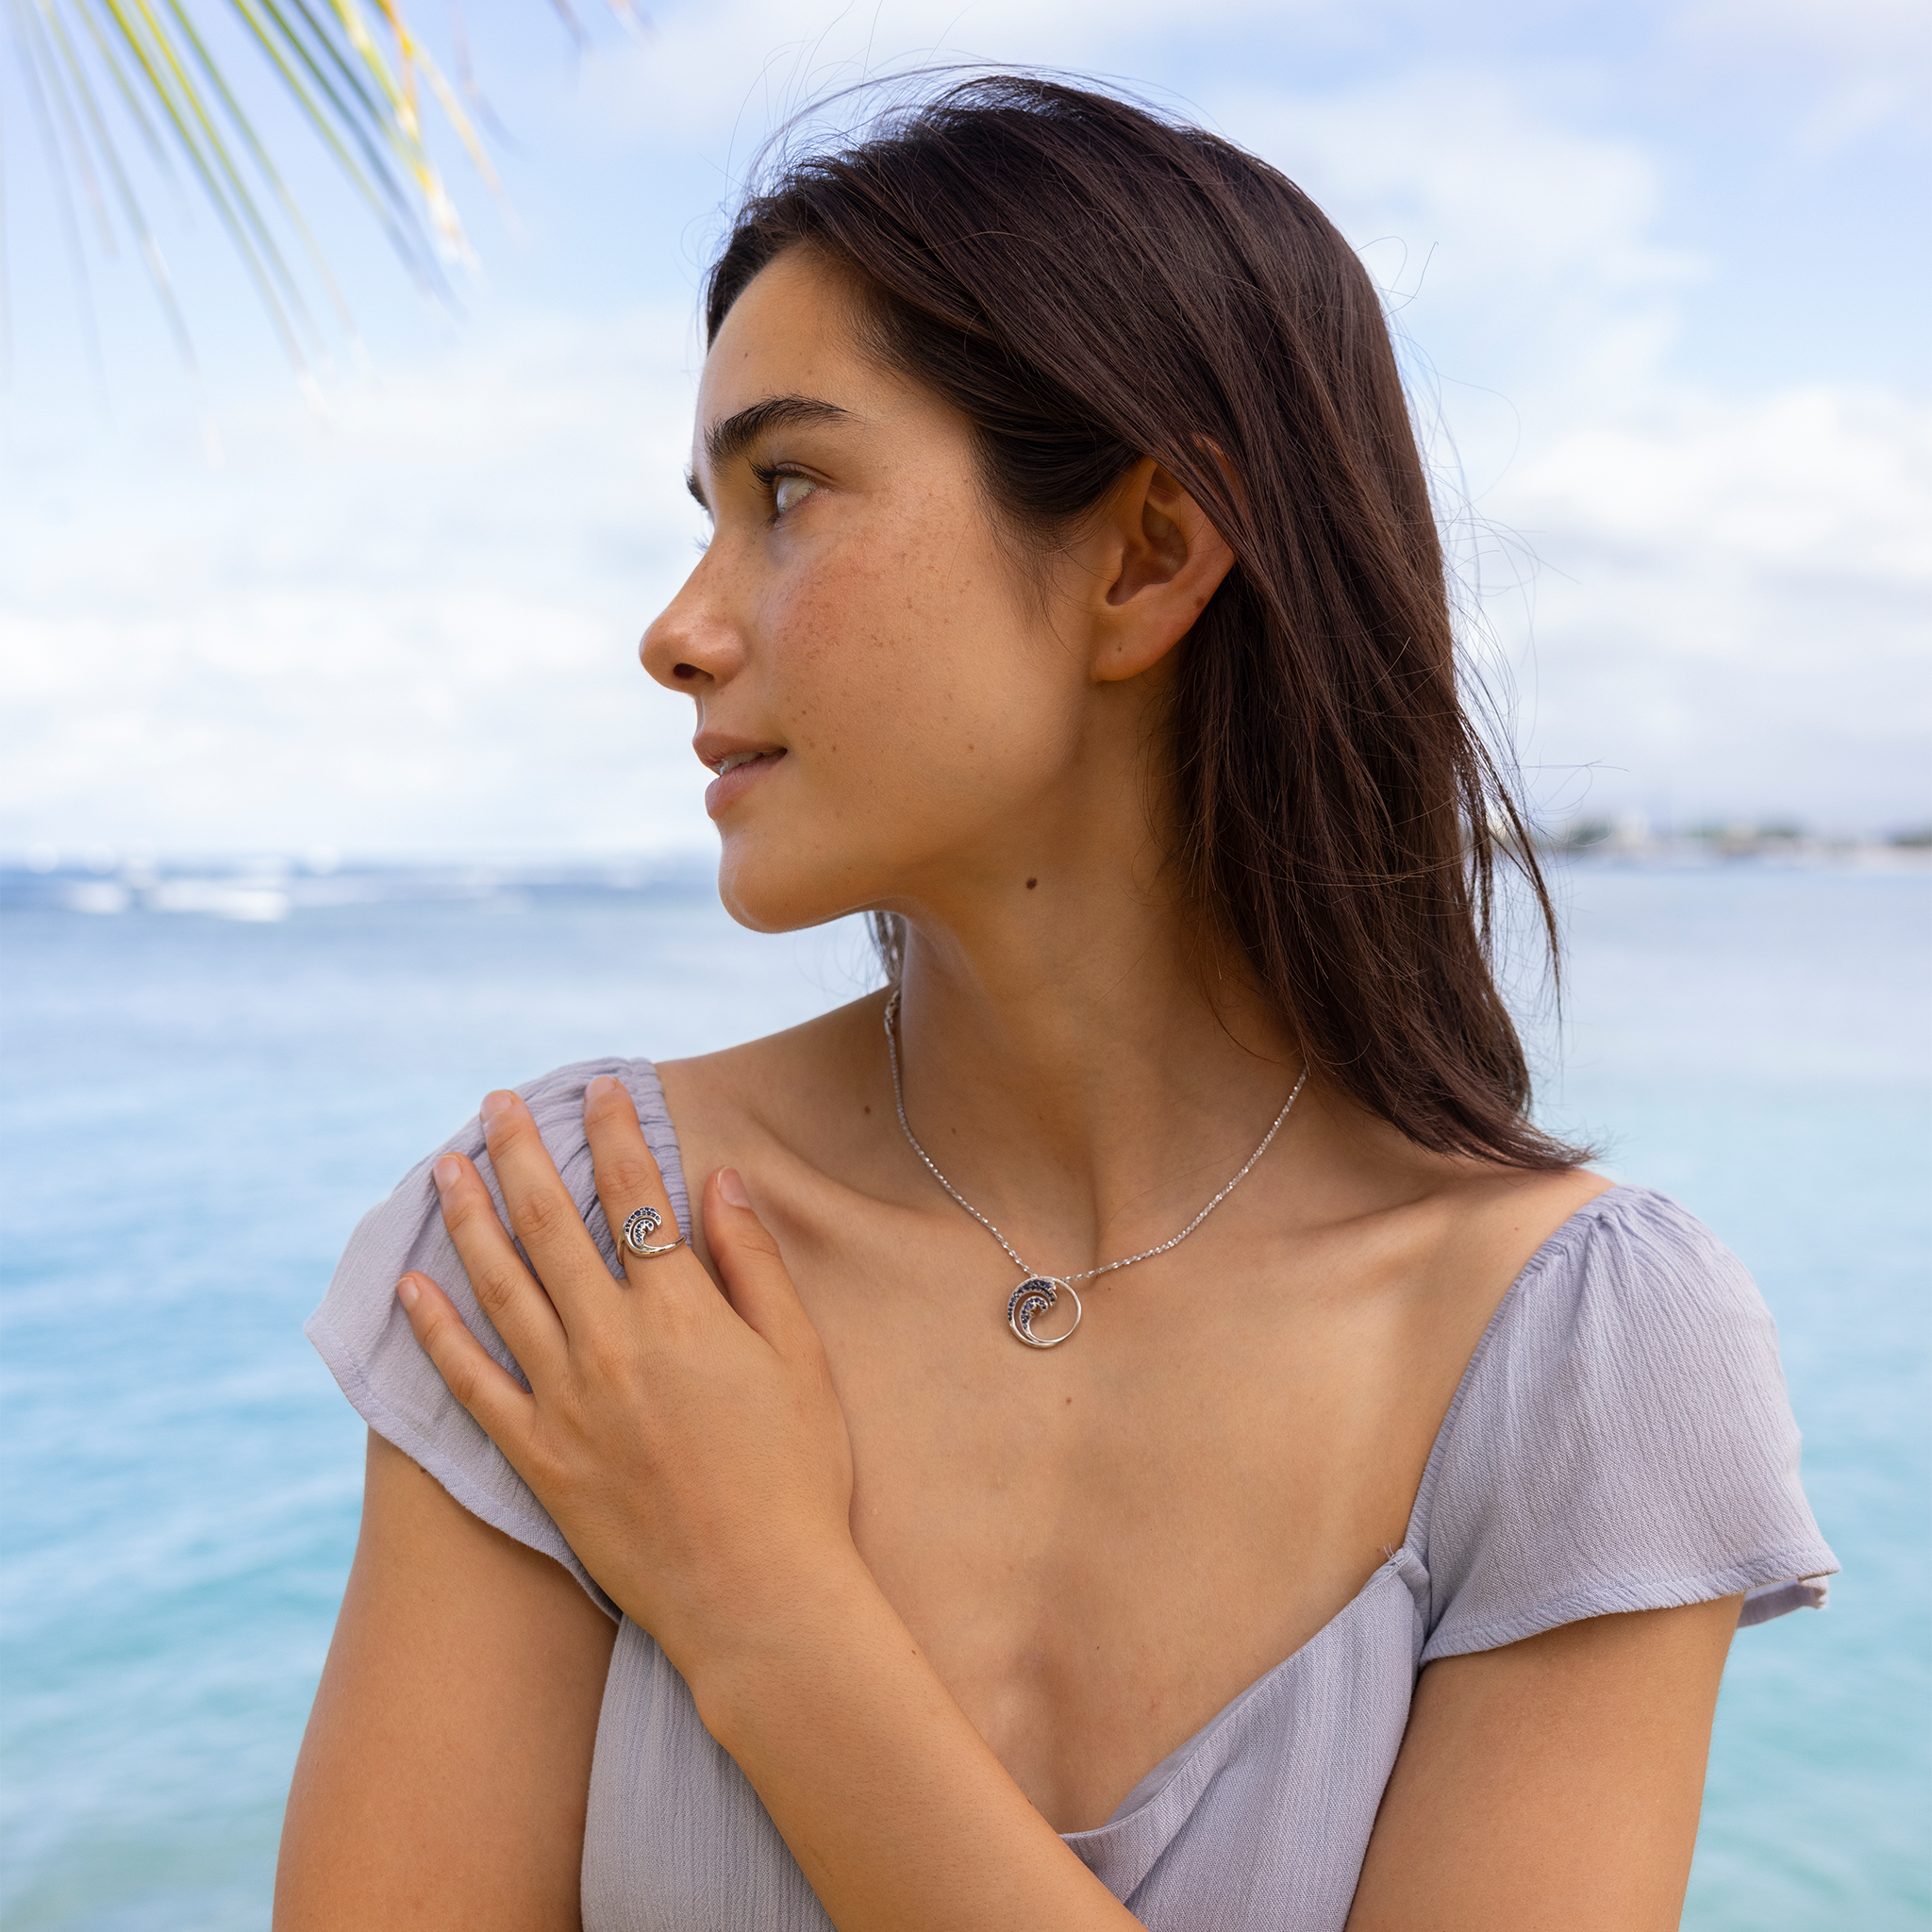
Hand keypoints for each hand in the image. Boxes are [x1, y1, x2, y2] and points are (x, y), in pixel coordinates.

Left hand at [395, 1075, 859, 1684]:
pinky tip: (412, 1286)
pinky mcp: (537, 1458)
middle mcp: (611, 1344)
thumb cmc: (797, 1475)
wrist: (758, 1596)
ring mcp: (565, 1401)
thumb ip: (753, 1264)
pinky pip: (471, 1382)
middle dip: (521, 1153)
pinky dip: (436, 1330)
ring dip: (469, 1218)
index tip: (597, 1089)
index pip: (636, 1197)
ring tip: (445, 1167)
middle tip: (496, 1103)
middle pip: (552, 1225)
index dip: (614, 1134)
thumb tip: (719, 1182)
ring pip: (500, 1287)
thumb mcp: (799, 1357)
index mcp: (681, 1312)